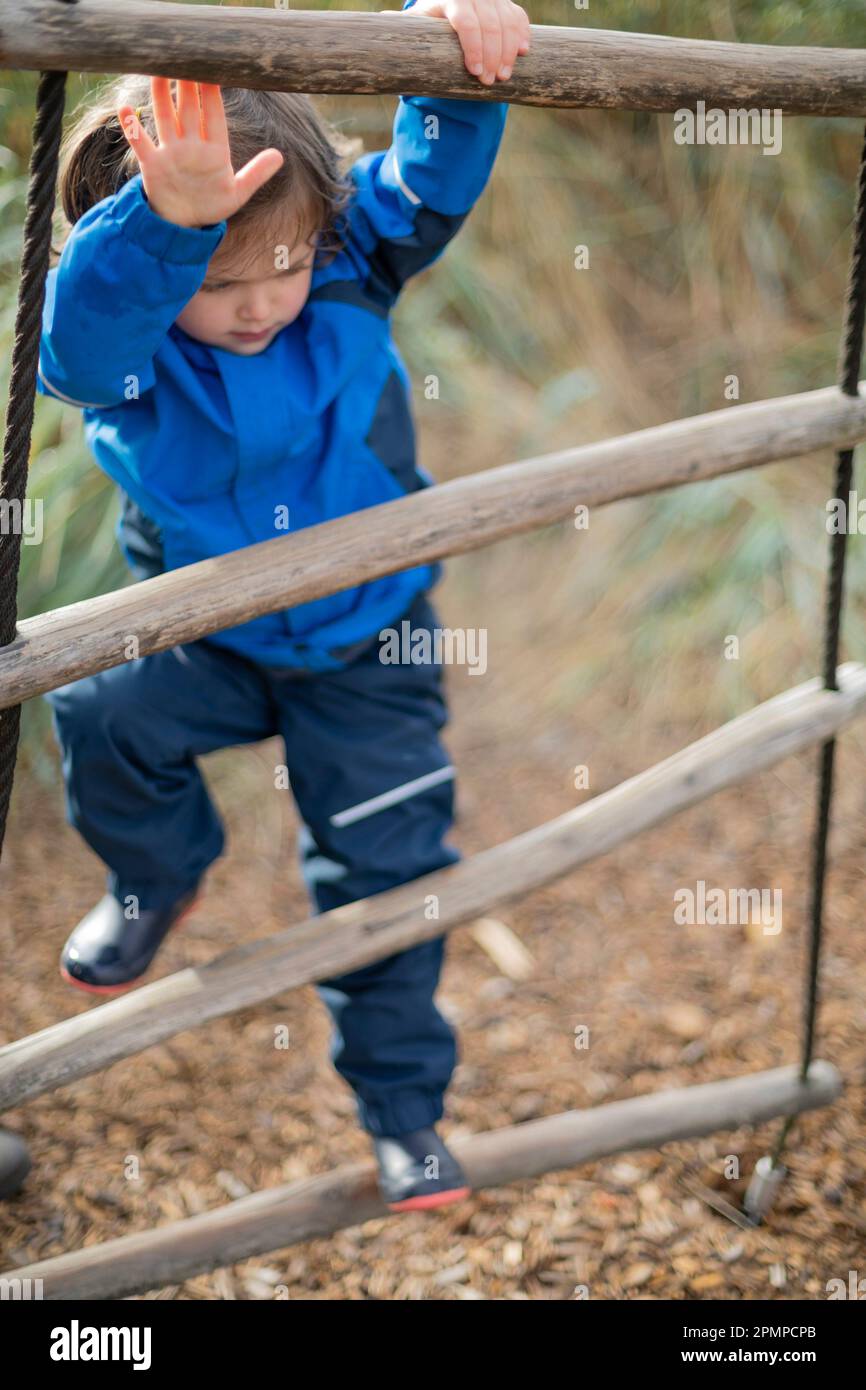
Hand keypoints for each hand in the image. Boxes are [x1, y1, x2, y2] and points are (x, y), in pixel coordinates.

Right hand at [117, 77, 283, 228]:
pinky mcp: (152, 165)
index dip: (213, 93)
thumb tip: (280, 156)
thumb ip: (257, 174)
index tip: (214, 68)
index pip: (214, 115)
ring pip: (165, 118)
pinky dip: (132, 128)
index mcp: (214, 150)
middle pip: (189, 109)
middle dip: (187, 85)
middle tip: (185, 54)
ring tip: (158, 71)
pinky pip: (140, 143)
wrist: (184, 225)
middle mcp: (191, 145)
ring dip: (161, 96)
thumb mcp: (238, 193)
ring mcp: (171, 152)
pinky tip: (125, 110)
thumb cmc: (211, 205)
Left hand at [388, 0, 530, 85]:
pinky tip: (522, 53)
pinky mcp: (506, 4)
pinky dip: (522, 35)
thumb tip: (380, 24)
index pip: (466, 22)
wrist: (449, 6)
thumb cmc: (429, 22)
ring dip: (508, 52)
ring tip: (504, 76)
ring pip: (507, 23)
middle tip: (489, 82)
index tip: (475, 72)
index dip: (473, 48)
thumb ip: (400, 26)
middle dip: (492, 56)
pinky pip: (519, 18)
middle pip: (489, 26)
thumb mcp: (415, 23)